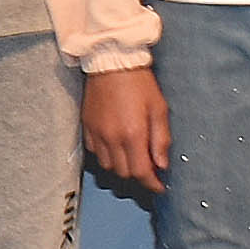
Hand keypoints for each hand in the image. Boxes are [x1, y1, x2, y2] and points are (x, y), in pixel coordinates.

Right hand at [80, 61, 168, 191]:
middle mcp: (112, 138)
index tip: (160, 186)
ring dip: (122, 167)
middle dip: (139, 175)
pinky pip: (95, 153)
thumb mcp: (159, 109)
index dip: (152, 184)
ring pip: (108, 166)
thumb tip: (162, 164)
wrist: (112, 62)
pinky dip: (107, 156)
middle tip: (150, 168)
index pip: (141, 172)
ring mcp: (97, 134)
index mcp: (133, 134)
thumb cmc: (139, 83)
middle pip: (124, 173)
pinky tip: (116, 147)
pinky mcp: (87, 127)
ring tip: (132, 158)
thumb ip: (161, 139)